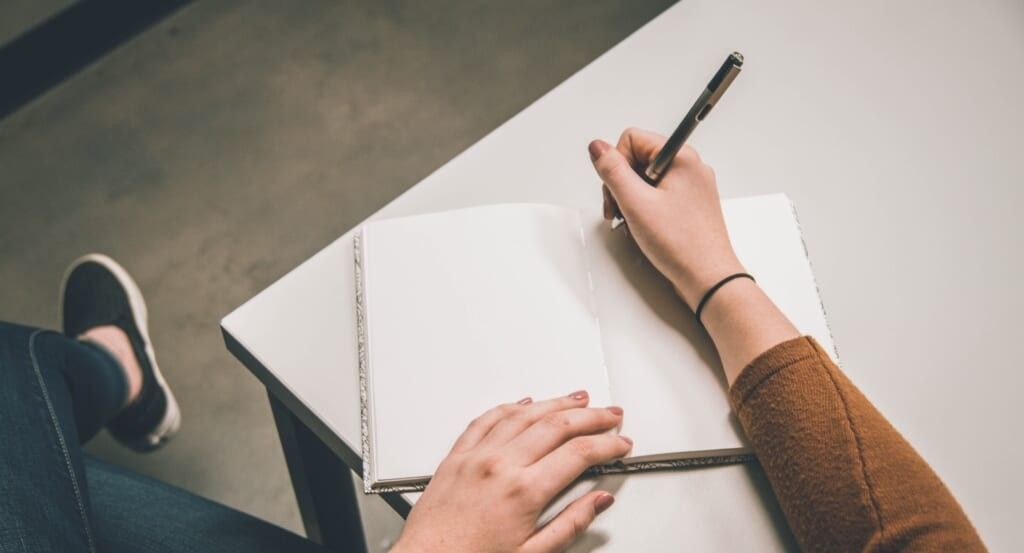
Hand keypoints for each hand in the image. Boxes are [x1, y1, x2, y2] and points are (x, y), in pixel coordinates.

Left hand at [392, 392, 631, 552]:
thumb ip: (570, 524)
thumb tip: (598, 501)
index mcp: (523, 491)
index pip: (578, 454)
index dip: (606, 445)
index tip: (620, 444)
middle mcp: (500, 466)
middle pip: (556, 425)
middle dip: (591, 416)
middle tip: (610, 414)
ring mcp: (476, 456)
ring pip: (524, 414)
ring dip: (555, 403)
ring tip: (577, 398)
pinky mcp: (456, 456)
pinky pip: (486, 419)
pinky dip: (510, 406)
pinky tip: (524, 402)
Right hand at [591, 128, 798, 381]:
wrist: (709, 278)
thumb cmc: (681, 245)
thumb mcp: (636, 203)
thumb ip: (612, 171)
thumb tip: (597, 147)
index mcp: (681, 158)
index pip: (632, 139)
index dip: (617, 164)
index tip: (617, 190)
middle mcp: (689, 167)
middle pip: (638, 158)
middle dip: (622, 184)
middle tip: (620, 211)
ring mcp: (691, 187)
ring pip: (646, 179)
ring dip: (631, 198)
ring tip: (631, 222)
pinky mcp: (689, 205)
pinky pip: (658, 195)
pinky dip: (645, 209)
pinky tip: (643, 228)